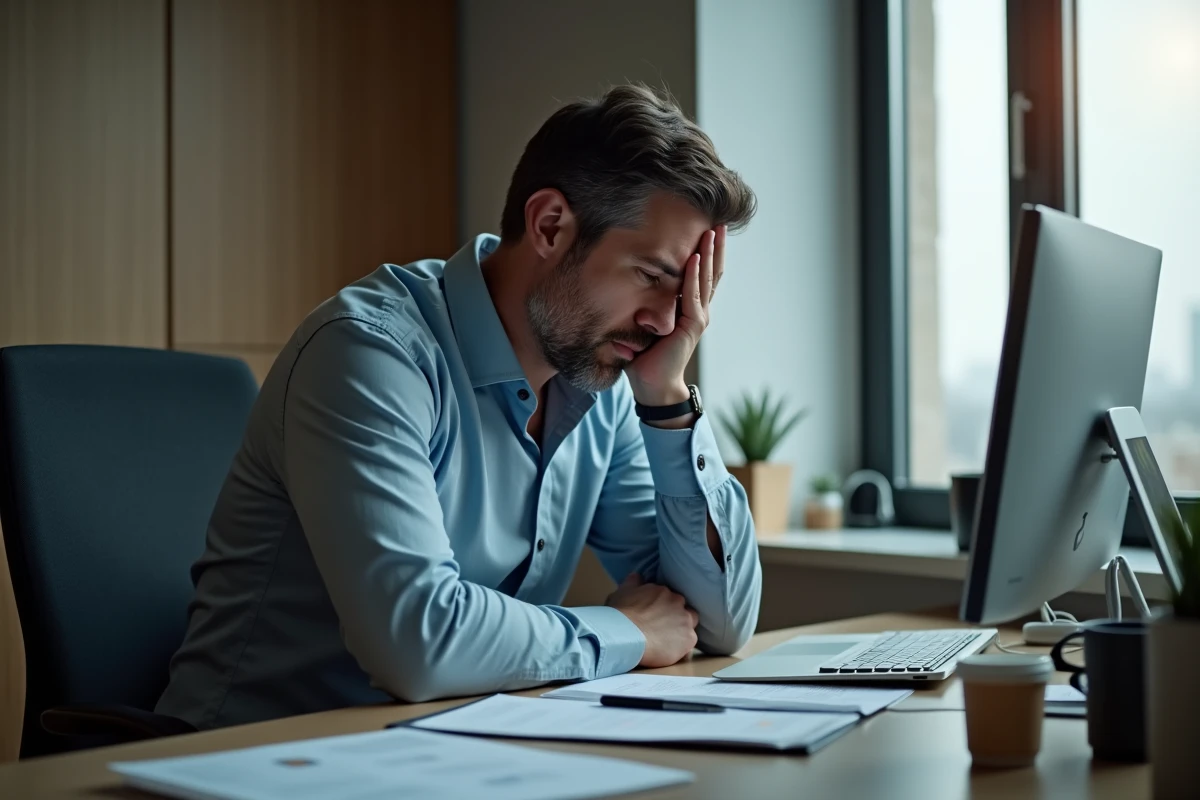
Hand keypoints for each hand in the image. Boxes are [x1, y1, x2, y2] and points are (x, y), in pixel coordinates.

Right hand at [605, 573, 698, 667]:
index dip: (663, 608)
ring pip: (689, 624)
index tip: (655, 616)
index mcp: (663, 591)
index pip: (669, 598)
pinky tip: (668, 651)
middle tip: (661, 628)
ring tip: (667, 640)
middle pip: (682, 609)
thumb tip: (637, 576)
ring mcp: (685, 620)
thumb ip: (632, 583)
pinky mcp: (689, 639)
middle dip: (675, 617)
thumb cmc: (620, 614)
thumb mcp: (622, 592)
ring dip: (681, 630)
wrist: (624, 635)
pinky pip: (689, 642)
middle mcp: (677, 602)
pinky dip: (681, 646)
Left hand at [624, 225, 725, 406]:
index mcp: (689, 310)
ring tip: (713, 231)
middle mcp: (698, 311)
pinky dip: (693, 276)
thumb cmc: (644, 358)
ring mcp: (697, 317)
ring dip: (709, 254)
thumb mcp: (642, 325)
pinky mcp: (692, 325)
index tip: (708, 231)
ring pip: (706, 279)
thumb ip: (640, 308)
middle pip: (710, 273)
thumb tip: (620, 288)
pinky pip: (691, 295)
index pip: (701, 276)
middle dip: (714, 247)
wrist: (652, 385)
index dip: (706, 254)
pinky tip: (695, 257)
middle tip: (719, 223)